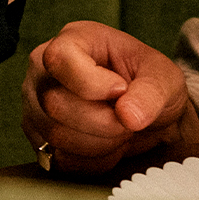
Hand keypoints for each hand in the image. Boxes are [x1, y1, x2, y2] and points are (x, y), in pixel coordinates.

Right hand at [22, 20, 198, 171]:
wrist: (143, 112)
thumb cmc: (148, 84)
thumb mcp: (164, 78)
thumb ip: (151, 91)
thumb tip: (128, 115)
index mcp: (73, 39)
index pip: (59, 58)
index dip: (91, 83)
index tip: (122, 90)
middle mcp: (43, 68)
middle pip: (56, 103)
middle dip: (103, 121)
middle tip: (127, 118)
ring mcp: (34, 103)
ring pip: (56, 134)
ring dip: (100, 143)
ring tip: (119, 130)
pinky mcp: (37, 136)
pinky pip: (58, 158)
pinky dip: (91, 160)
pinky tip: (106, 144)